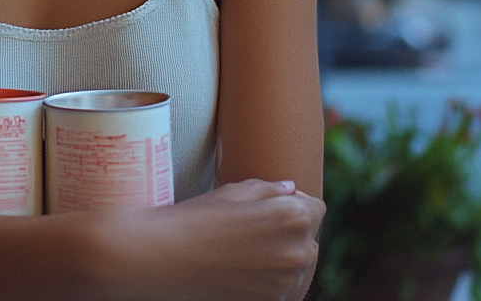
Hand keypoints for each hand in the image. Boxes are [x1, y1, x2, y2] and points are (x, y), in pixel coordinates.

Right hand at [102, 179, 324, 300]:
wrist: (164, 258)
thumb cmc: (196, 218)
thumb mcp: (234, 193)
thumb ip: (269, 190)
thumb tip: (290, 190)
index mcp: (292, 217)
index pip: (316, 208)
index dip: (296, 202)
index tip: (274, 204)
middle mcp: (297, 253)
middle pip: (310, 237)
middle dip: (292, 230)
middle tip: (257, 226)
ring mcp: (286, 285)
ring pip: (301, 267)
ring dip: (286, 257)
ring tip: (250, 248)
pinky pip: (287, 290)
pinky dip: (276, 280)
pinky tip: (249, 268)